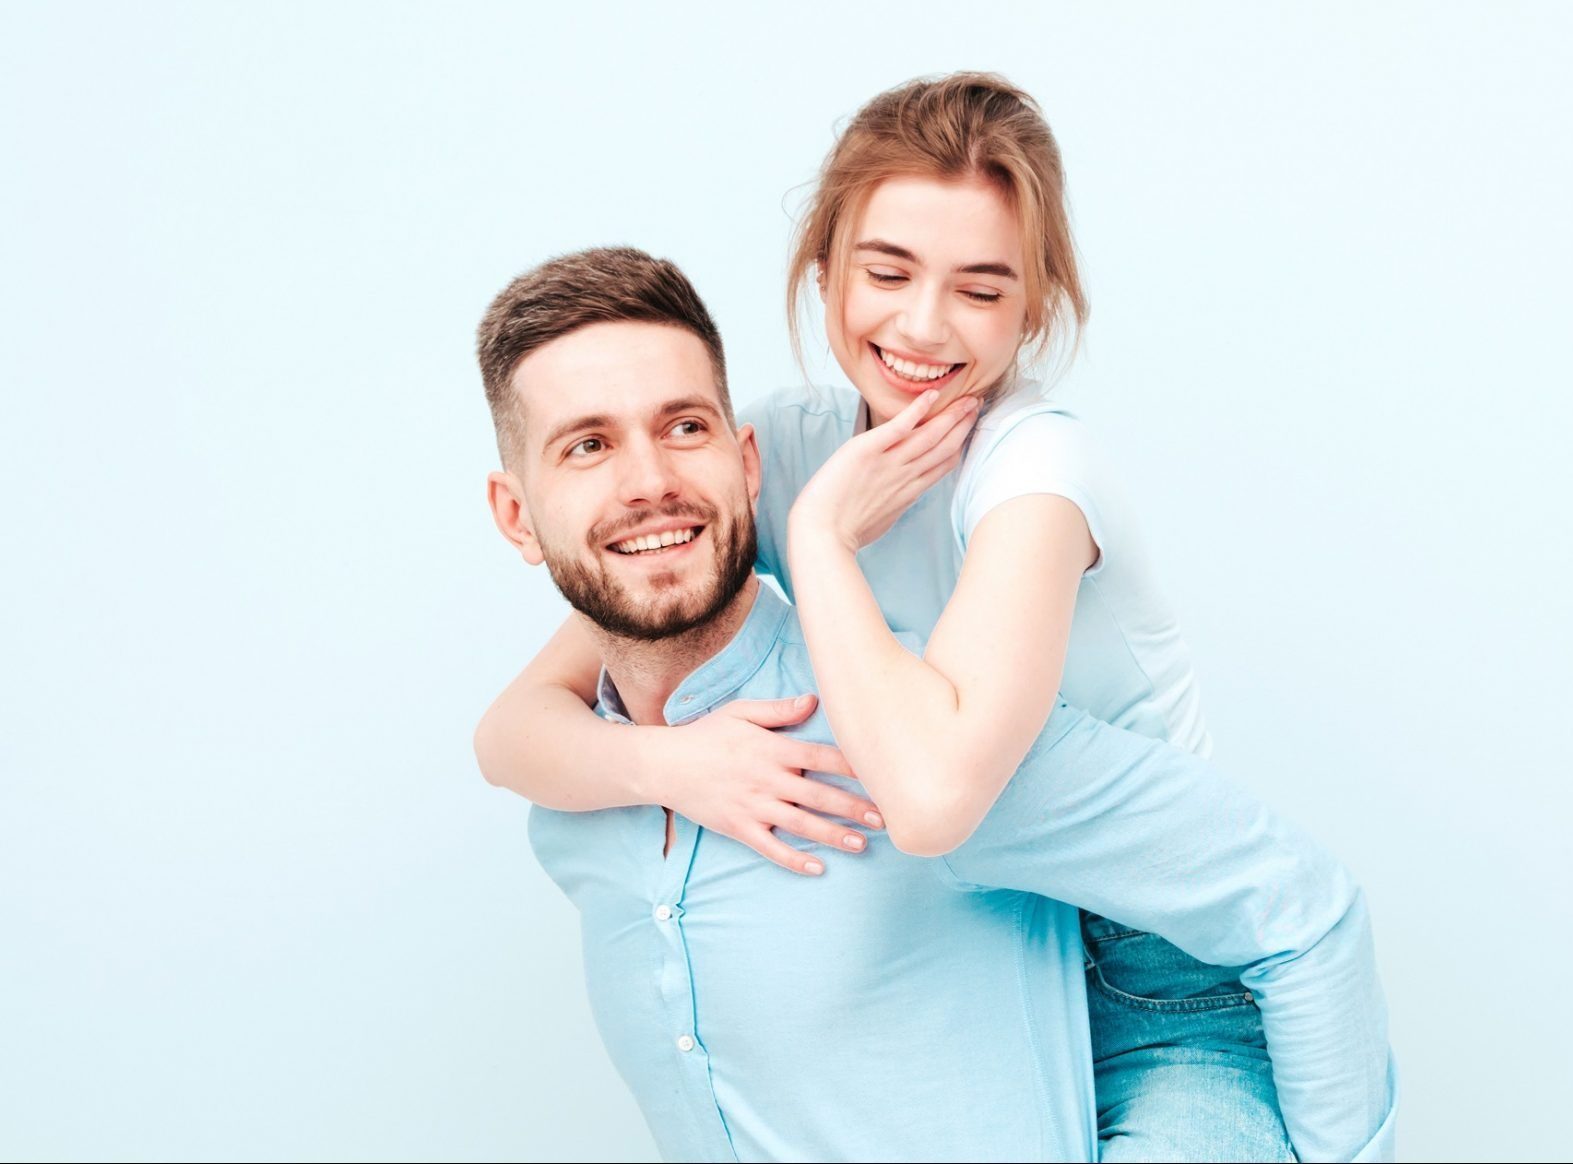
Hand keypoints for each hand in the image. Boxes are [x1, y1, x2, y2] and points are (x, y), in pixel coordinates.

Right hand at [650, 694, 882, 874]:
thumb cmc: (706, 735)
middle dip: (853, 807)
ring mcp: (754, 807)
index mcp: (772, 749)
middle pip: (819, 795)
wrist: (665, 765)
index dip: (852, 766)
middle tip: (885, 818)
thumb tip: (814, 701)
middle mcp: (767, 779)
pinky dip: (795, 860)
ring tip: (862, 844)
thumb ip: (779, 710)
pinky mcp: (740, 828)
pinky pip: (771, 849)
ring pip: (801, 824)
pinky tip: (818, 868)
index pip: (821, 757)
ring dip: (833, 835)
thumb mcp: (741, 712)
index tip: (880, 773)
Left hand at [789, 389, 978, 552]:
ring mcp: (888, 463)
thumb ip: (892, 503)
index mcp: (908, 492)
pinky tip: (932, 395)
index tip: (970, 430)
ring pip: (930, 436)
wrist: (821, 534)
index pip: (943, 465)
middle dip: (963, 425)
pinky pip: (899, 426)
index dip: (960, 445)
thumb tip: (896, 499)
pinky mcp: (868, 450)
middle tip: (978, 405)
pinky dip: (917, 410)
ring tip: (967, 398)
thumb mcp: (879, 520)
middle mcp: (904, 476)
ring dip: (950, 415)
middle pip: (944, 447)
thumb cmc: (843, 533)